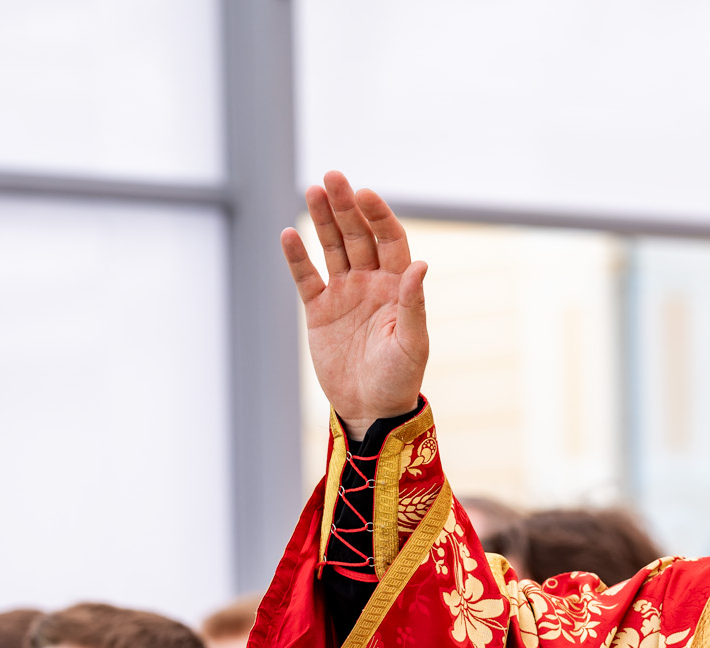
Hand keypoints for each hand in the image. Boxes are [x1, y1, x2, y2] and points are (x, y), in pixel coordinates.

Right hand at [281, 171, 428, 437]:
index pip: (389, 239)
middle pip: (358, 235)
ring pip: (332, 248)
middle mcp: (371, 282)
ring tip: (313, 190)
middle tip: (332, 177)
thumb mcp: (412, 343)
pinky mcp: (319, 309)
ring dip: (323, 220)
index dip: (378, 215)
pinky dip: (297, 257)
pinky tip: (289, 233)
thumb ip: (413, 304)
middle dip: (346, 207)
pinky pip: (306, 277)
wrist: (370, 409)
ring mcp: (344, 293)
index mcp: (398, 286)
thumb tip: (420, 265)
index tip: (364, 193)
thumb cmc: (399, 379)